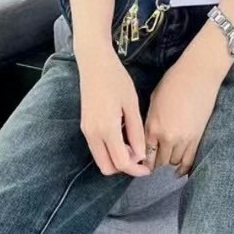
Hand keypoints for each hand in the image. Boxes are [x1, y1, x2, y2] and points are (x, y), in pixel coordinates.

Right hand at [77, 50, 152, 177]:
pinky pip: (97, 149)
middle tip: (140, 157)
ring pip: (100, 160)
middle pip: (107, 168)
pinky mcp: (85, 127)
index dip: (136, 170)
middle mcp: (93, 134)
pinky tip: (122, 138)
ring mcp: (86, 131)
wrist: (94, 63)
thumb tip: (141, 155)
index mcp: (107, 129)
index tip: (148, 168)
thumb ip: (136, 132)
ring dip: (116, 160)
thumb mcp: (132, 105)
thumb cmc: (116, 79)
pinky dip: (109, 151)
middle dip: (124, 168)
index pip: (121, 162)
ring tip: (133, 145)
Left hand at [142, 48, 223, 177]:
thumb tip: (149, 136)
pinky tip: (179, 172)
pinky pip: (189, 161)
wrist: (198, 75)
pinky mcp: (198, 138)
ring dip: (168, 164)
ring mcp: (184, 139)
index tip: (140, 164)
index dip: (142, 161)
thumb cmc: (173, 82)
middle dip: (155, 165)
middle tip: (152, 167)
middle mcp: (167, 137)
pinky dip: (183, 168)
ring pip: (173, 163)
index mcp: (153, 126)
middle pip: (159, 162)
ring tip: (166, 164)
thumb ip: (150, 122)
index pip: (145, 153)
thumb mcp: (154, 101)